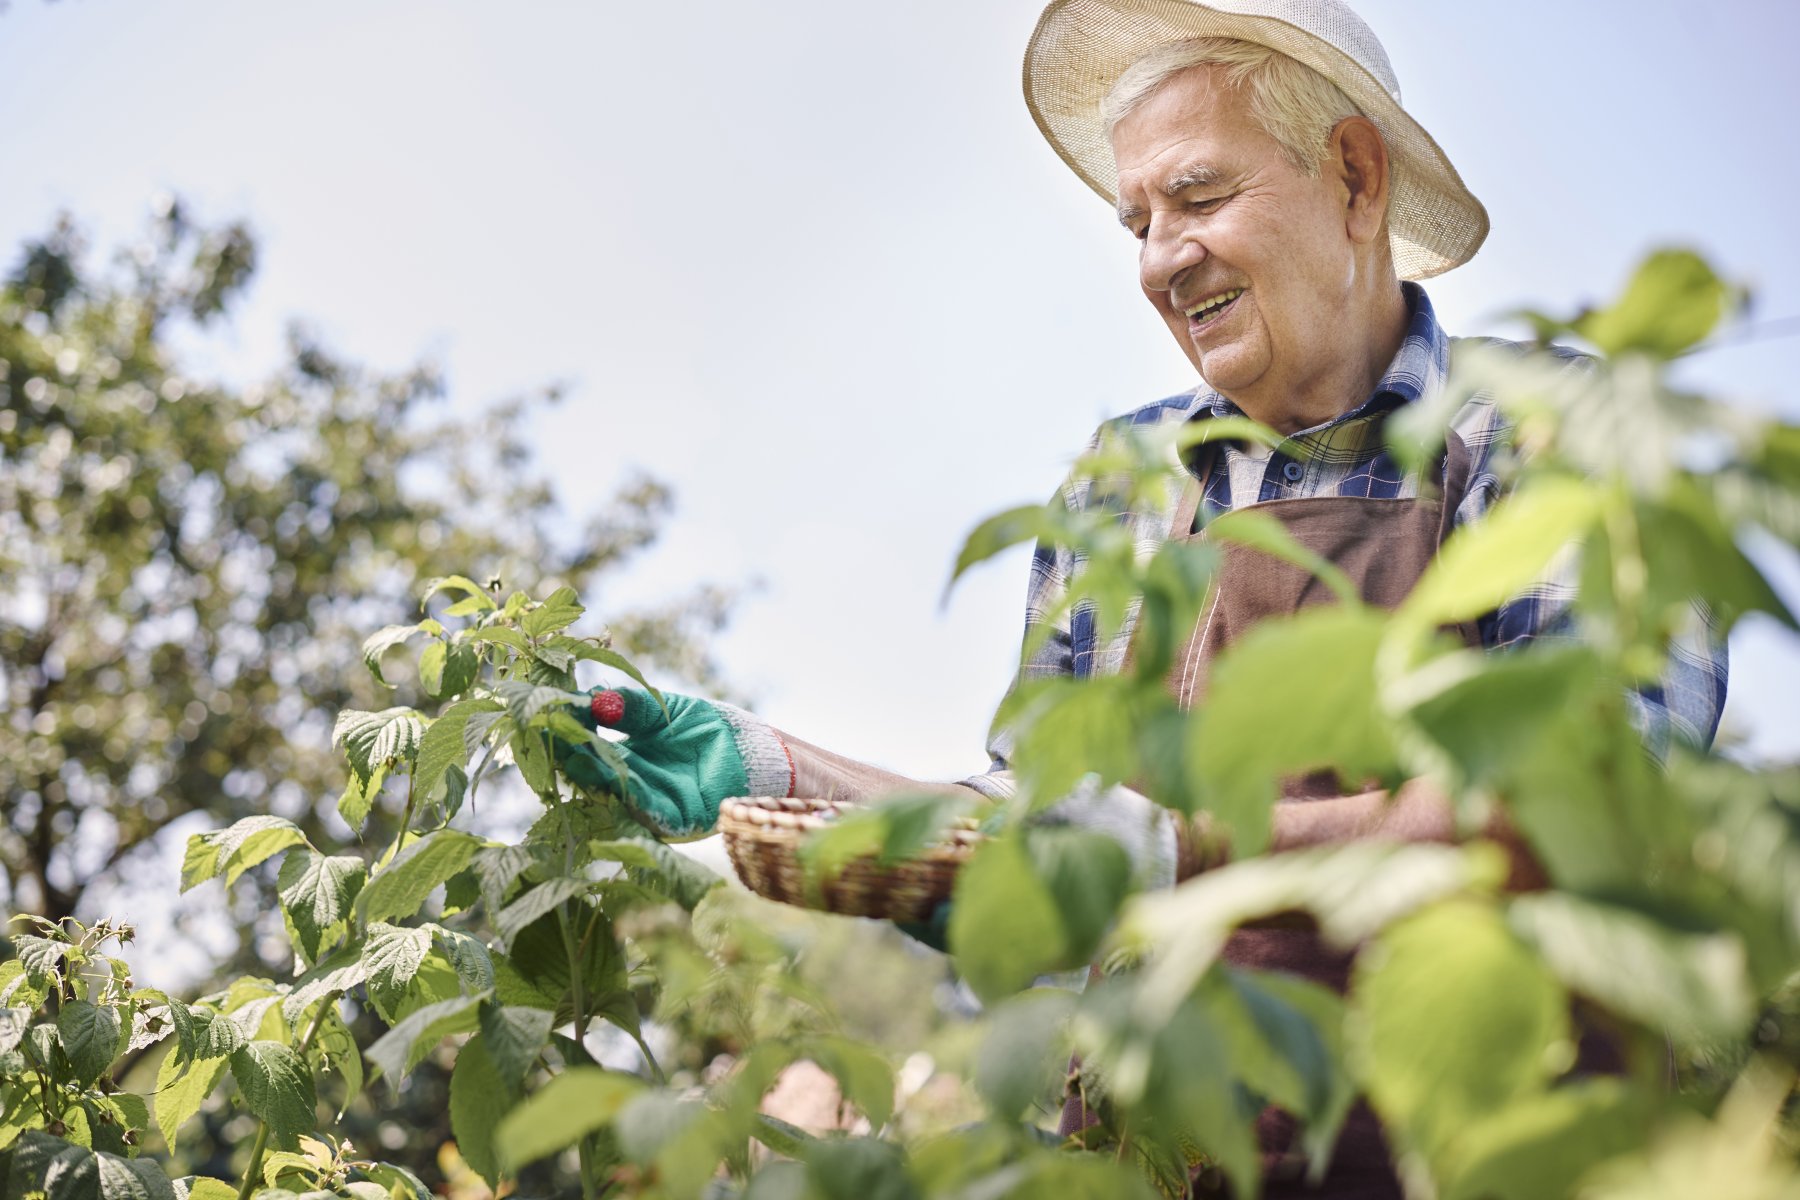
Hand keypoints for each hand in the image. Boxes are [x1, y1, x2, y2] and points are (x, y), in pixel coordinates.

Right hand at [558, 688, 795, 836]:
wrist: (762, 754)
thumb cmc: (716, 731)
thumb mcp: (668, 711)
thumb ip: (635, 707)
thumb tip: (594, 698)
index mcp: (628, 761)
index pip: (588, 748)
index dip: (567, 732)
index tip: (545, 711)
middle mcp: (634, 787)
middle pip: (591, 773)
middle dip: (568, 752)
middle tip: (546, 729)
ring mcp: (653, 807)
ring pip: (612, 791)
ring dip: (590, 771)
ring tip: (570, 747)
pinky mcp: (676, 823)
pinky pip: (645, 810)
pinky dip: (626, 793)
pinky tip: (608, 773)